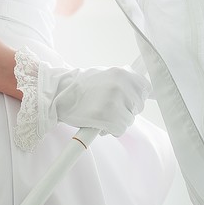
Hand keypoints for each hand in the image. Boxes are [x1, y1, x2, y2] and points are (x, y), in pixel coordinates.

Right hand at [13, 47, 149, 151]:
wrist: (58, 93)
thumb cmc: (81, 86)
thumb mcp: (105, 75)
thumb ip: (122, 81)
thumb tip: (141, 90)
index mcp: (123, 73)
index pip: (145, 88)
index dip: (136, 98)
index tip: (130, 102)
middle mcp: (122, 86)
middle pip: (137, 106)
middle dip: (126, 110)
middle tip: (108, 109)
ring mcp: (115, 102)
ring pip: (129, 120)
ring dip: (117, 121)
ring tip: (101, 115)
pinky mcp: (109, 118)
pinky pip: (120, 130)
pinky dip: (111, 130)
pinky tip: (99, 124)